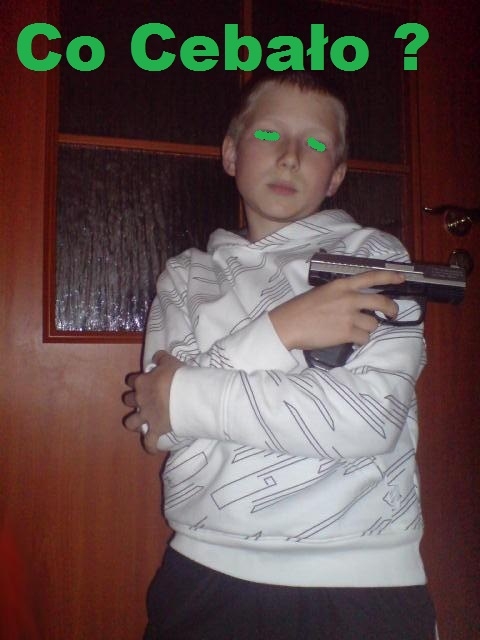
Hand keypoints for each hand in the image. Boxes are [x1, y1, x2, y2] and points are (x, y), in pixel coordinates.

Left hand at [123, 351, 183, 453]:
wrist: (186, 396)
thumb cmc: (178, 376)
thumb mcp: (170, 361)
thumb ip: (161, 357)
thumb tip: (156, 355)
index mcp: (142, 382)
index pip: (132, 380)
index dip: (136, 381)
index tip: (144, 381)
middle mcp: (140, 400)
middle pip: (128, 400)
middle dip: (133, 400)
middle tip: (144, 400)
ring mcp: (146, 416)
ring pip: (131, 423)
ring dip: (135, 423)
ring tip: (142, 423)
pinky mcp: (155, 430)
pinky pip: (149, 442)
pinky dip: (150, 446)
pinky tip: (152, 448)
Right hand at [269, 270, 404, 350]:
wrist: (288, 325)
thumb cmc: (300, 308)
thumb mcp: (322, 292)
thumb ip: (341, 294)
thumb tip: (357, 303)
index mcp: (342, 285)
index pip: (371, 277)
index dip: (390, 277)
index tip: (402, 278)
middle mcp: (349, 298)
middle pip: (382, 302)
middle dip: (391, 310)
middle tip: (392, 314)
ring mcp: (349, 316)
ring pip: (373, 324)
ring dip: (367, 329)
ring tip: (353, 331)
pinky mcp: (347, 333)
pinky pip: (364, 338)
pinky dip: (359, 341)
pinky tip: (348, 339)